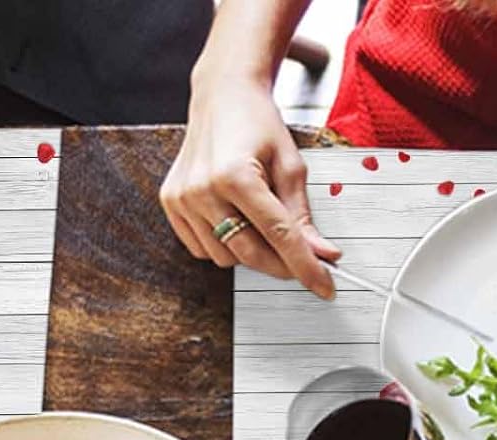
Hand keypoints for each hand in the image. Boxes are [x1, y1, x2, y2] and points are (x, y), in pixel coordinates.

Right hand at [161, 68, 338, 295]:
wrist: (222, 95)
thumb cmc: (257, 124)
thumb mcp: (291, 166)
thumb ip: (304, 217)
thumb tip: (323, 255)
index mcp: (236, 175)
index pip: (279, 237)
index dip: (306, 267)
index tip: (325, 287)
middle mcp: (204, 188)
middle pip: (251, 255)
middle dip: (282, 265)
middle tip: (301, 258)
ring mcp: (183, 197)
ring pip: (227, 259)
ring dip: (250, 251)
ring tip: (257, 219)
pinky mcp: (171, 203)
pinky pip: (204, 250)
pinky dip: (224, 245)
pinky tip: (233, 218)